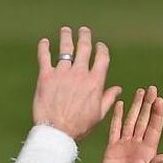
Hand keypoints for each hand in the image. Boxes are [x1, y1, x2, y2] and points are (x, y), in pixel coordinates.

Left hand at [32, 25, 120, 139]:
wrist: (57, 132)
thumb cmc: (79, 126)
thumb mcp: (98, 114)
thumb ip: (108, 99)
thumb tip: (118, 89)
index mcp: (95, 82)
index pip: (102, 58)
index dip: (101, 49)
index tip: (99, 46)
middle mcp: (80, 74)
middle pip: (84, 48)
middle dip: (85, 37)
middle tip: (84, 31)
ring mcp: (62, 73)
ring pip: (65, 49)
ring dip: (66, 37)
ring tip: (65, 30)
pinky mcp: (46, 76)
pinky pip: (44, 57)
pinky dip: (44, 47)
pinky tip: (44, 42)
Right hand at [98, 84, 162, 162]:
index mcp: (149, 152)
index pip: (154, 128)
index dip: (157, 114)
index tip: (159, 100)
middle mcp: (138, 145)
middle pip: (144, 120)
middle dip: (148, 104)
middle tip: (152, 88)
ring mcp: (125, 145)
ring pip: (131, 121)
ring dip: (136, 107)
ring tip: (140, 91)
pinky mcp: (112, 148)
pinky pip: (115, 129)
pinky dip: (118, 116)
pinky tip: (121, 104)